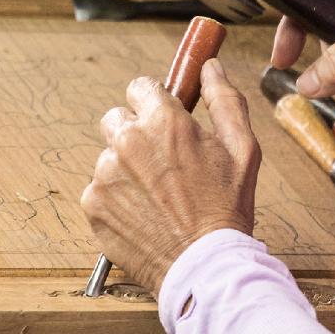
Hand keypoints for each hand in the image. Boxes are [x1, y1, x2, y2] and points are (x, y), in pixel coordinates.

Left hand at [80, 59, 259, 294]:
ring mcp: (105, 173)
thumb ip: (224, 100)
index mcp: (163, 121)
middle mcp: (128, 141)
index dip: (154, 103)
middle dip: (135, 132)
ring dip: (126, 168)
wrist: (204, 266)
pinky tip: (142, 214)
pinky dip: (116, 198)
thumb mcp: (241, 148)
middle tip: (160, 161)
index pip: (141, 87)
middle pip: (117, 118)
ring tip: (156, 196)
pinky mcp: (93, 203)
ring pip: (109, 156)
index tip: (163, 118)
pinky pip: (99, 188)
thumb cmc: (226, 209)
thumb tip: (210, 67)